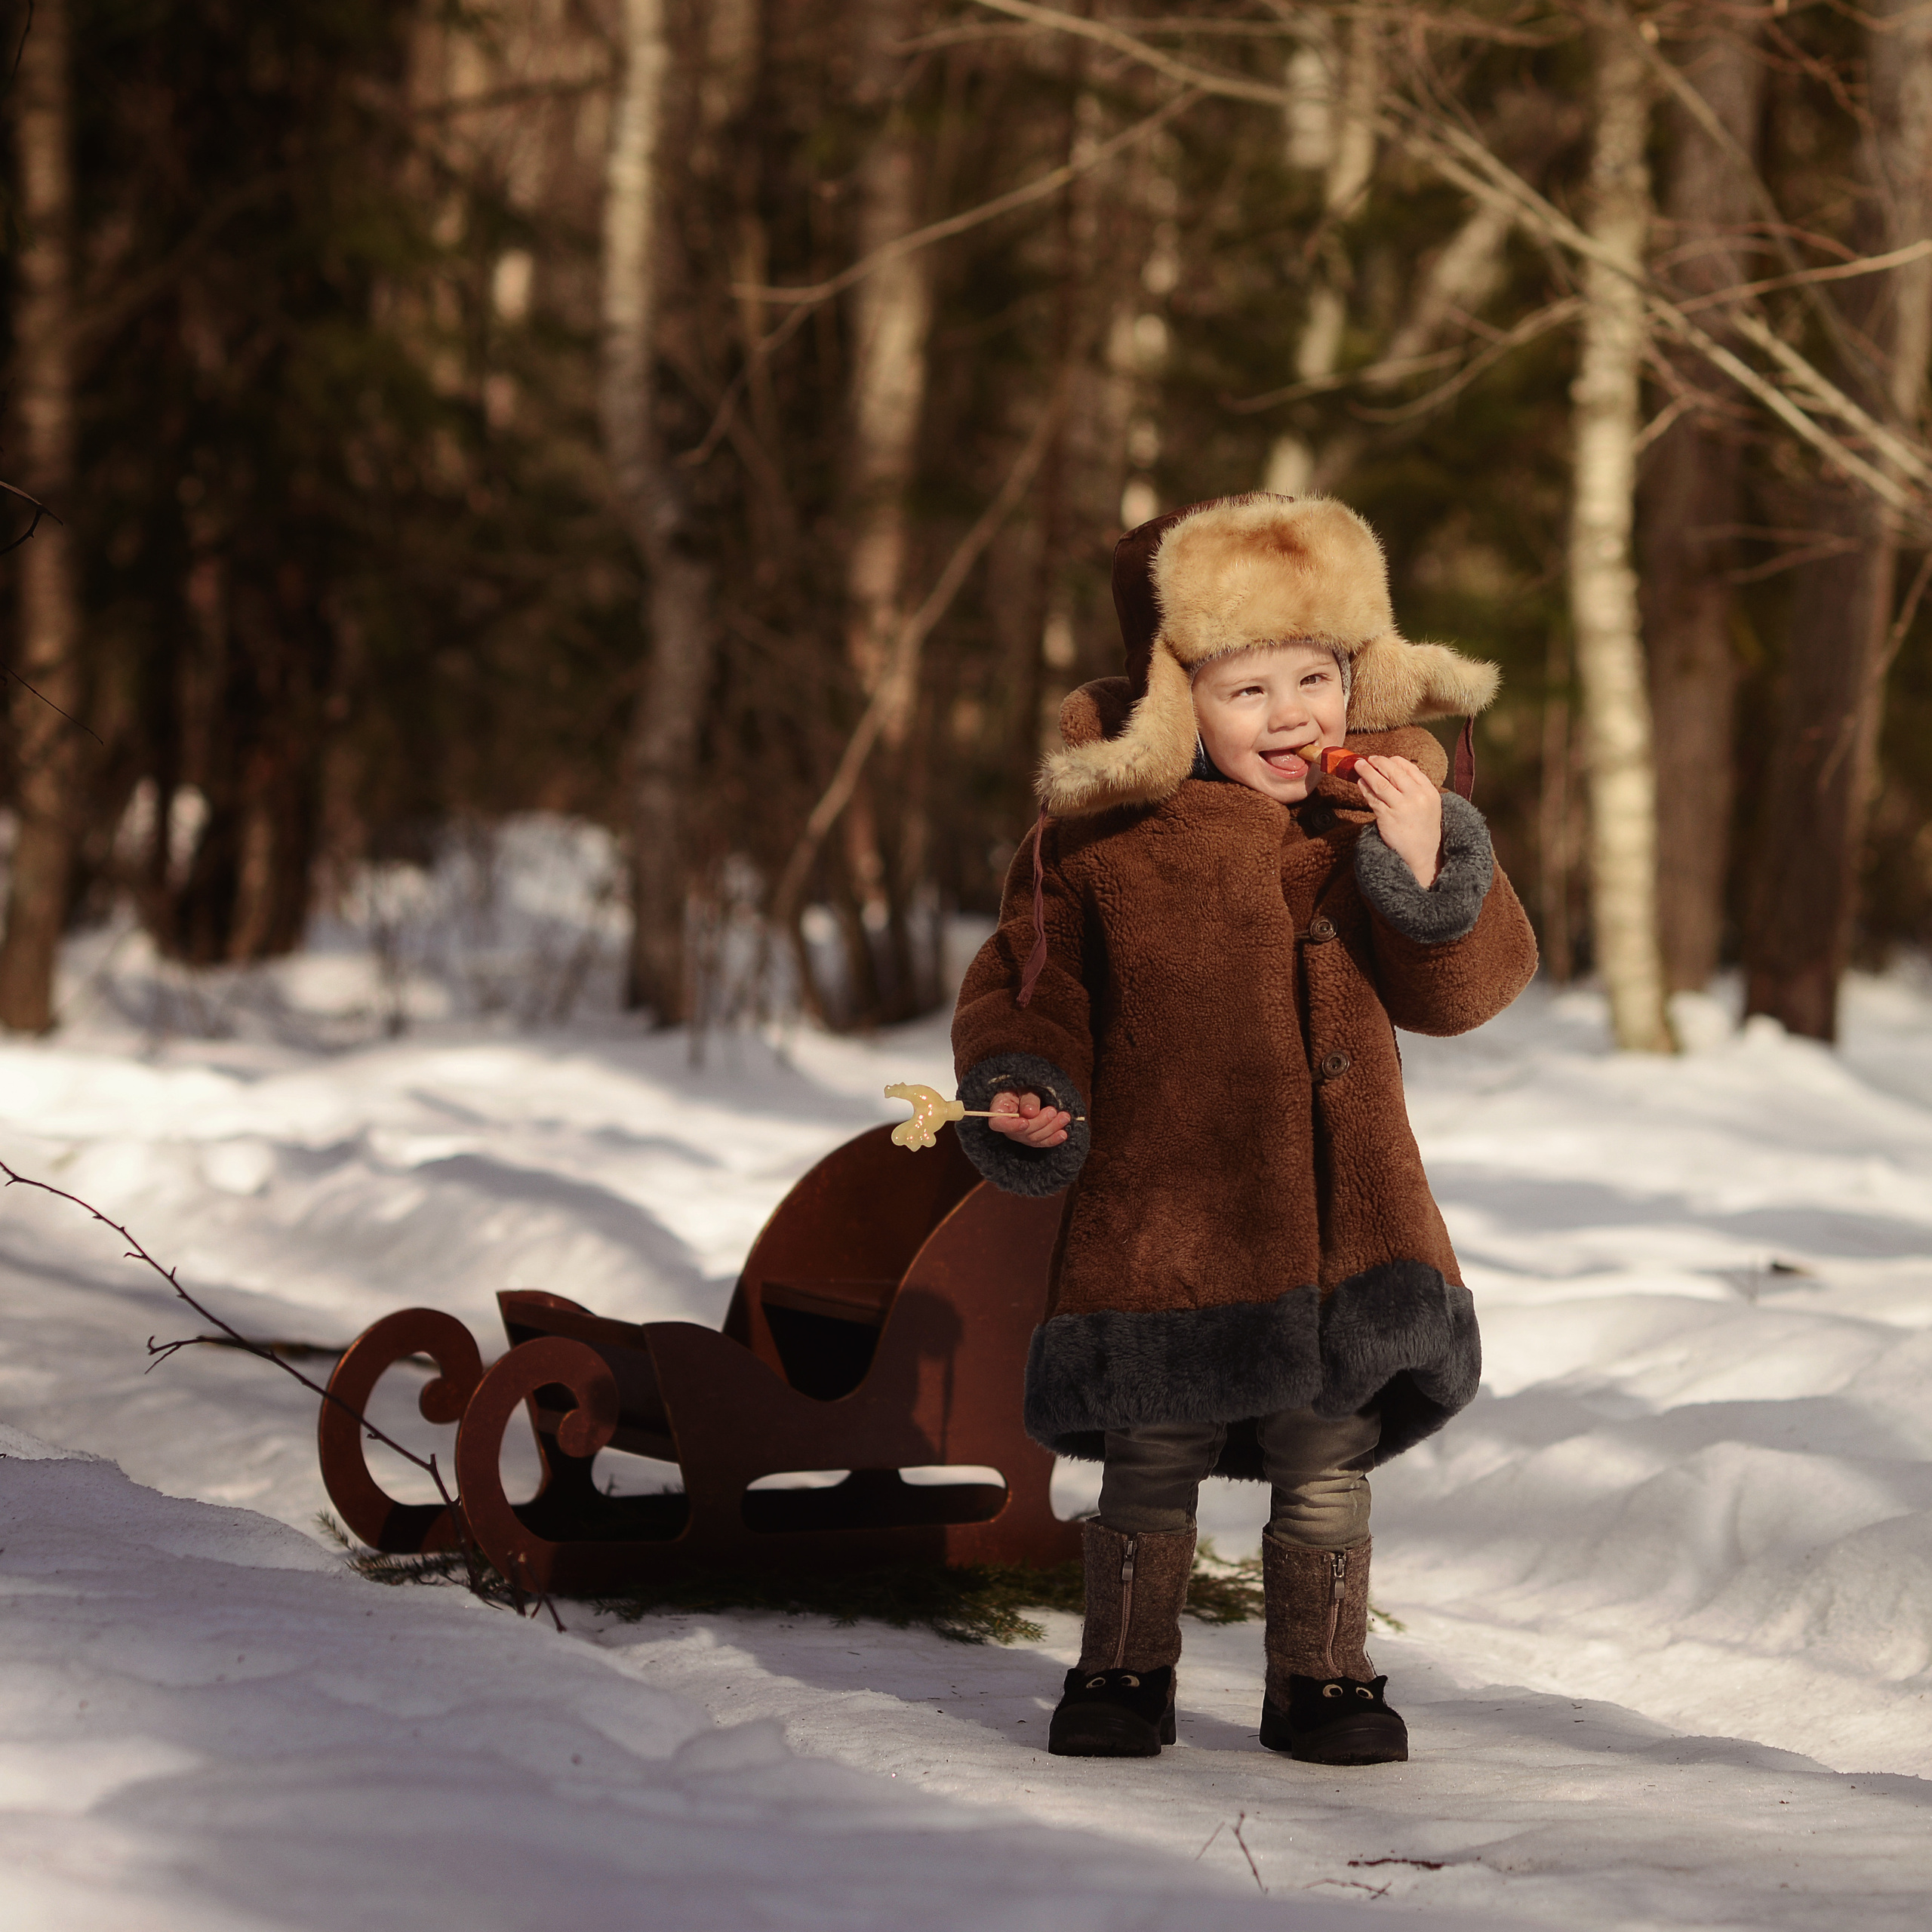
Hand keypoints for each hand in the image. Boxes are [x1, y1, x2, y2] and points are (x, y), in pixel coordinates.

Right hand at [986, 1090, 1070, 1147]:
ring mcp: (1020, 1134)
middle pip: (1022, 1132)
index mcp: (999, 1111)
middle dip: (1040, 1122)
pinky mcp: (1032, 1138)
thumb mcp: (1024, 1087)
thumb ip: (1027, 1099)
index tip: (1025, 1122)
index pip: (998, 1123)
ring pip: (1034, 1138)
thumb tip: (1030, 1112)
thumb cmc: (1023, 1087)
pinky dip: (1053, 1139)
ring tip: (1064, 1117)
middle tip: (1053, 1111)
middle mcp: (1007, 1126)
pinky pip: (1042, 1142)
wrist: (1029, 1091)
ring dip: (1051, 1128)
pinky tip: (1063, 1134)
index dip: (1011, 1126)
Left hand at [1354, 755, 1441, 888]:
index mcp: (1429, 791)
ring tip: (1358, 765)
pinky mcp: (1388, 817)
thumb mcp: (1429, 805)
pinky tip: (1360, 783)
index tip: (1384, 759)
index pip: (1410, 769)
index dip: (1394, 762)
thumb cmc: (1423, 829)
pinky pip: (1373, 798)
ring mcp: (1402, 807)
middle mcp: (1417, 797)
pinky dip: (1364, 788)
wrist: (1422, 855)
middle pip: (1394, 773)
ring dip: (1367, 772)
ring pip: (1380, 783)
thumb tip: (1395, 770)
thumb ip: (1416, 788)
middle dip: (1378, 763)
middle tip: (1368, 759)